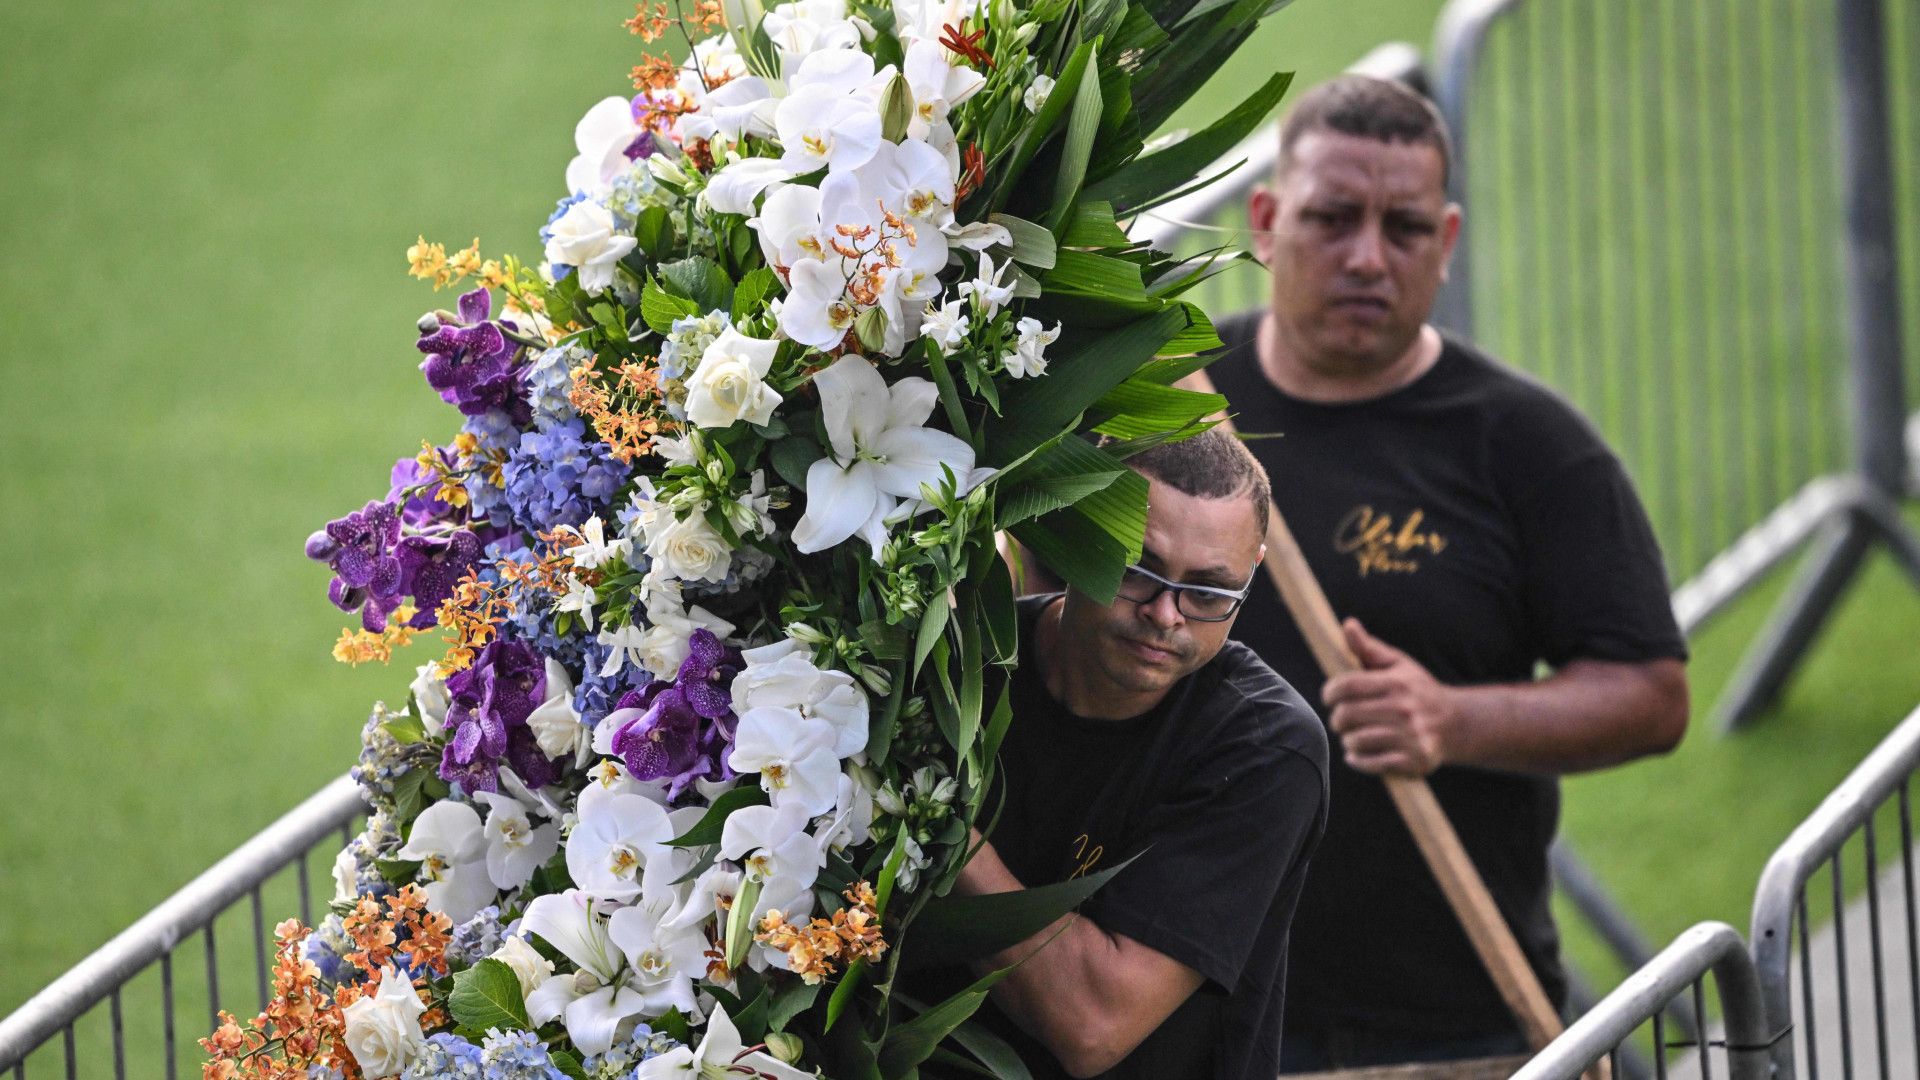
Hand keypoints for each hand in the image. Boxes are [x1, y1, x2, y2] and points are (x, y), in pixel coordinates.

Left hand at [1323, 618, 1457, 776]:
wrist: (1456, 723)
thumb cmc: (1417, 690)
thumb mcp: (1397, 664)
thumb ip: (1368, 647)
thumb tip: (1347, 624)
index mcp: (1396, 683)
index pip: (1346, 686)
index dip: (1330, 692)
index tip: (1330, 697)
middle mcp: (1404, 709)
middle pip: (1346, 716)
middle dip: (1338, 719)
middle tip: (1344, 719)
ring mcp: (1410, 737)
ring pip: (1355, 741)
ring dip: (1349, 740)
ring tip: (1355, 736)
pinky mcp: (1414, 761)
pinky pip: (1370, 764)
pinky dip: (1359, 761)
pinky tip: (1359, 754)